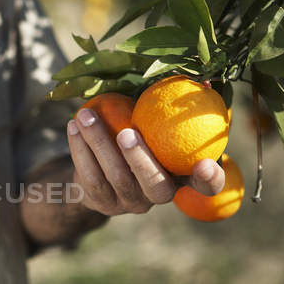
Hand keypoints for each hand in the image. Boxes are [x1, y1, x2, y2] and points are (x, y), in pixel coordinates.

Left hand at [67, 108, 224, 216]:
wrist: (99, 168)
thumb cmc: (138, 133)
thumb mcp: (155, 123)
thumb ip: (171, 108)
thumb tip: (201, 80)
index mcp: (181, 176)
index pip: (205, 185)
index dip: (210, 179)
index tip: (205, 164)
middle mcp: (160, 195)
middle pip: (154, 184)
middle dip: (140, 158)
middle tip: (126, 132)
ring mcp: (130, 202)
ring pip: (116, 177)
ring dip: (99, 143)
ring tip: (85, 115)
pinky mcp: (102, 202)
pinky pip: (90, 177)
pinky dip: (80, 149)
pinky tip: (73, 126)